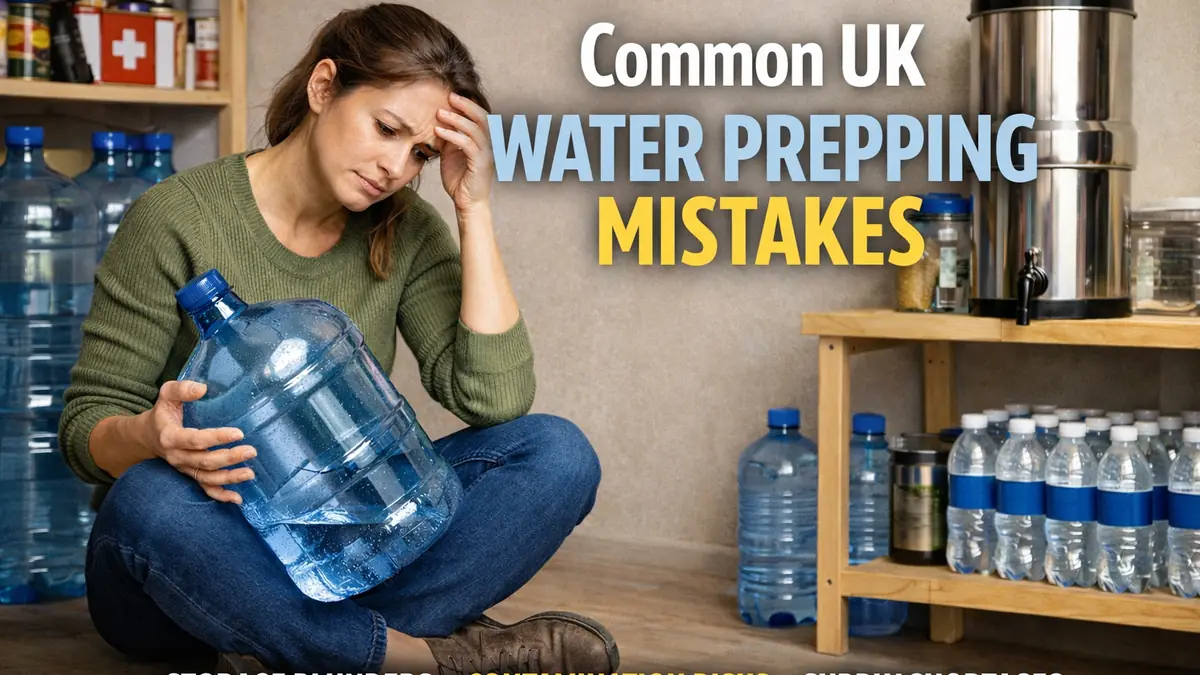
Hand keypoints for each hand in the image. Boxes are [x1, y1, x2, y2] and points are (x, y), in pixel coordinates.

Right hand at [140, 380, 255, 503]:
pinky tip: (238, 499)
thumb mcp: (166, 395)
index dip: (217, 438)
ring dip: (229, 478)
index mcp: (171, 437)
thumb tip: (203, 388)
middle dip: (229, 458)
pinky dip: (220, 496)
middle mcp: (177, 457)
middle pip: (205, 461)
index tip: (238, 433)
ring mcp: (184, 469)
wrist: (147, 436)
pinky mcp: (190, 475)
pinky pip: (205, 489)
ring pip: (207, 478)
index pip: (196, 440)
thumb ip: (182, 389)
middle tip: (251, 451)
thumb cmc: (162, 412)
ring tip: (250, 473)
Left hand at [435, 92, 493, 215]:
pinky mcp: (481, 164)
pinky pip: (467, 144)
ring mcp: (487, 154)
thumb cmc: (460, 180)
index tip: (451, 96)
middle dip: (466, 105)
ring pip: (475, 129)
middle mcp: (490, 145)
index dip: (468, 105)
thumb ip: (450, 138)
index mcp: (485, 142)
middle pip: (483, 118)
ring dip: (457, 119)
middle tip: (450, 96)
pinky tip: (439, 131)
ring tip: (440, 113)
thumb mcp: (452, 154)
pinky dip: (452, 135)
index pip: (481, 117)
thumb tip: (440, 122)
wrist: (467, 203)